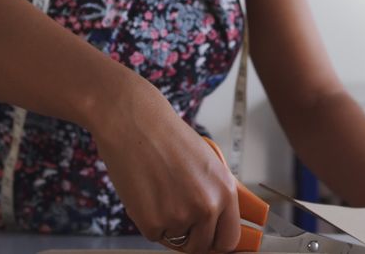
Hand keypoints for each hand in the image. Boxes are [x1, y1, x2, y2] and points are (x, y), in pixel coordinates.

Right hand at [89, 79, 240, 252]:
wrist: (134, 123)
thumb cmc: (167, 137)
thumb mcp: (208, 162)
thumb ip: (216, 194)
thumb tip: (219, 221)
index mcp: (225, 191)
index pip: (230, 239)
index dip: (217, 243)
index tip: (209, 241)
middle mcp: (207, 207)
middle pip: (202, 246)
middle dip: (190, 236)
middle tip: (177, 215)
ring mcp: (180, 217)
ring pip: (176, 239)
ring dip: (167, 225)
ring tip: (160, 192)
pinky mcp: (152, 223)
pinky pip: (153, 235)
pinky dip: (147, 220)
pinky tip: (146, 192)